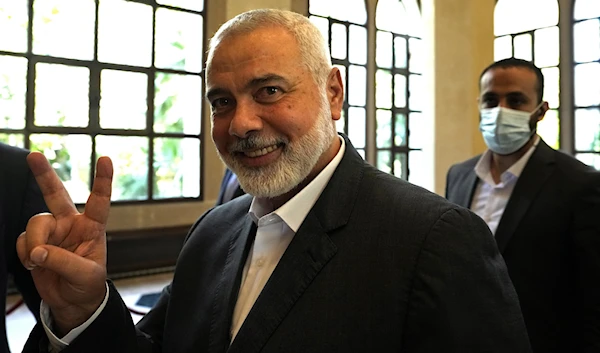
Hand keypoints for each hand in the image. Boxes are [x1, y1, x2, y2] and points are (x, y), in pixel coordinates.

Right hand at [16, 152, 112, 334]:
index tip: (105, 159)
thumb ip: (64, 262)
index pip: (99, 200)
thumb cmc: (88, 284)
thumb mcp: (85, 275)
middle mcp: (71, 224)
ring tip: (38, 260)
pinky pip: (22, 240)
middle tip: (34, 156)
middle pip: (56, 194)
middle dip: (44, 175)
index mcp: (92, 227)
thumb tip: (38, 251)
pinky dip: (24, 252)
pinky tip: (34, 264)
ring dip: (34, 241)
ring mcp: (52, 232)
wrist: (73, 301)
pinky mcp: (35, 243)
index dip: (102, 180)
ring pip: (35, 223)